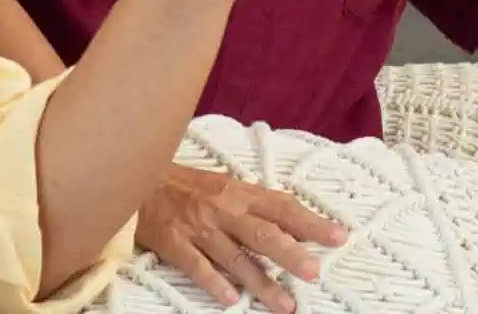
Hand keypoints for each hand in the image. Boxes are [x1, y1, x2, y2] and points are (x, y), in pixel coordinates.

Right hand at [136, 163, 343, 312]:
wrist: (137, 177)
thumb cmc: (187, 185)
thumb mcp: (225, 185)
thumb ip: (255, 204)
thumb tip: (293, 222)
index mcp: (240, 192)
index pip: (283, 206)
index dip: (311, 221)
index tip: (339, 236)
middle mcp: (224, 208)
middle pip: (263, 233)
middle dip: (290, 253)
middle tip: (313, 272)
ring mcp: (199, 227)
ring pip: (235, 258)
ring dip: (261, 283)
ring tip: (285, 305)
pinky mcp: (175, 243)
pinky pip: (197, 266)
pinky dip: (214, 283)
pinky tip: (231, 300)